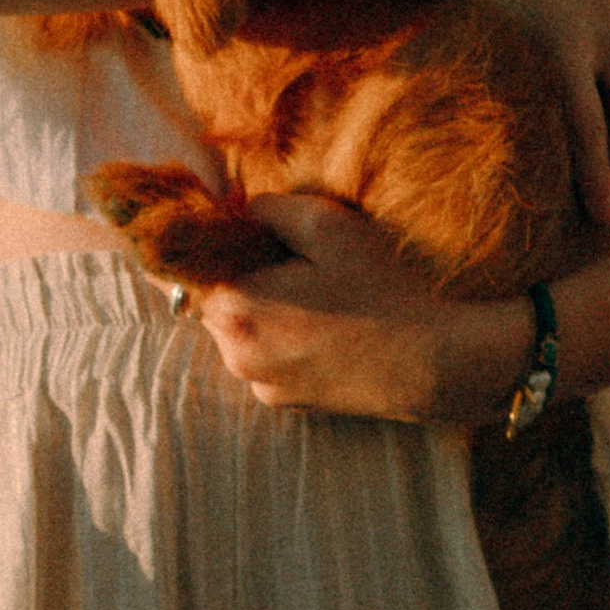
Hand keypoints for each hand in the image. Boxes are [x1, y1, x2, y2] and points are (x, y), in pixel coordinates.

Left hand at [183, 191, 497, 424]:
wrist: (431, 364)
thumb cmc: (379, 288)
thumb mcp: (326, 224)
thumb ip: (266, 207)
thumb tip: (235, 207)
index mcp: (232, 305)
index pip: (179, 268)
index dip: (197, 241)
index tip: (220, 224)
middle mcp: (233, 352)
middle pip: (211, 297)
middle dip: (236, 272)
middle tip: (288, 256)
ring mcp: (257, 383)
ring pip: (236, 329)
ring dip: (258, 306)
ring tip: (314, 293)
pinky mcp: (283, 403)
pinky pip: (263, 356)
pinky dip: (279, 337)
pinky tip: (324, 325)